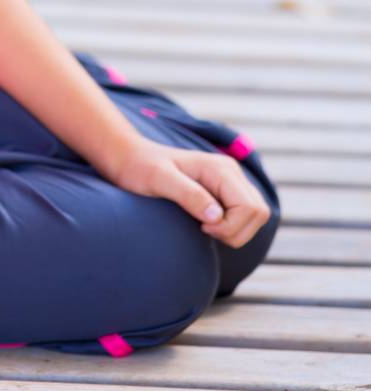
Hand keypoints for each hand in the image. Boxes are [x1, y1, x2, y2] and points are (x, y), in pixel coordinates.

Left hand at [105, 139, 272, 249]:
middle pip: (259, 213)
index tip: (201, 226)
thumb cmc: (140, 168)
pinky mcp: (225, 191)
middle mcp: (231, 172)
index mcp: (220, 169)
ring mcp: (230, 181)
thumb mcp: (159, 180)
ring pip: (256, 216)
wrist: (130, 158)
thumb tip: (217, 217)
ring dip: (235, 231)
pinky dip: (232, 227)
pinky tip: (207, 223)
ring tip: (204, 226)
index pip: (250, 208)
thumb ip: (189, 195)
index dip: (230, 226)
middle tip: (203, 228)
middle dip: (235, 231)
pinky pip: (245, 215)